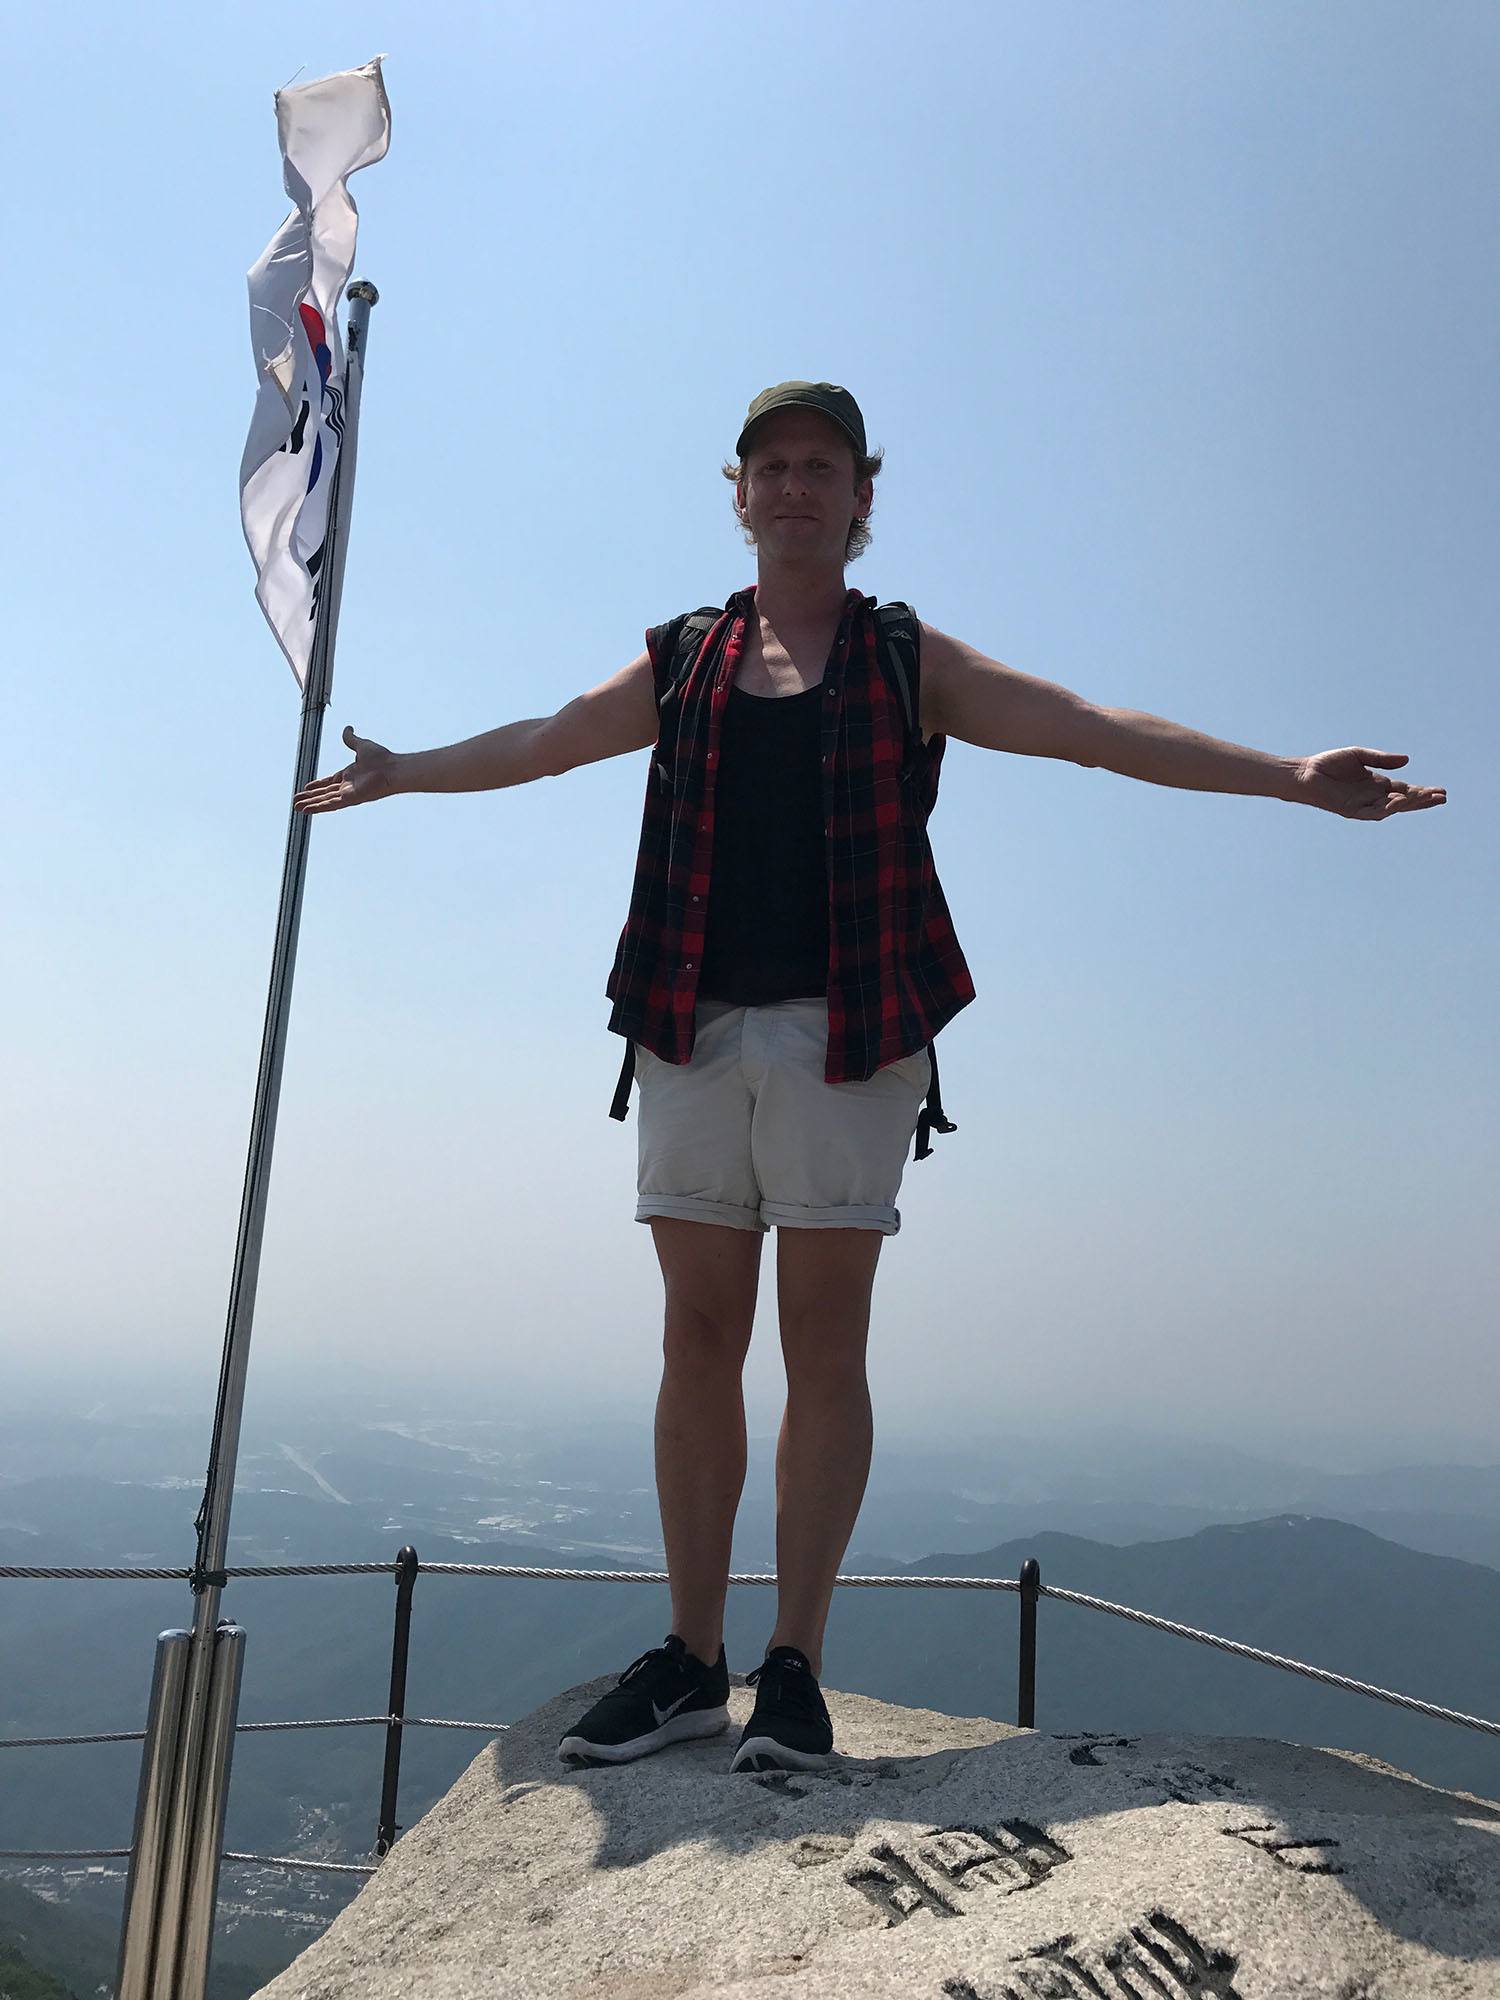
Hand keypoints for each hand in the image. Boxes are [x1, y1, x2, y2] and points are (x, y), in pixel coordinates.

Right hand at [292, 726, 399, 814]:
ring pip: (325, 801)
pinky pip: (330, 805)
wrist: (393, 768)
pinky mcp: (350, 800)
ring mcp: (348, 794)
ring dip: (310, 804)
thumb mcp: (361, 745)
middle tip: (296, 801)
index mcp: (349, 775)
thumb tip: (348, 728)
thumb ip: (351, 739)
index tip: (306, 787)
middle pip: (324, 793)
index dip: (317, 785)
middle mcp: (348, 786)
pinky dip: (318, 808)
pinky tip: (306, 810)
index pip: (329, 782)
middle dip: (310, 797)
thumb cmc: (382, 759)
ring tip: (296, 807)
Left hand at [1293, 747, 1446, 820]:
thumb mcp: (1359, 756)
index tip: (1441, 791)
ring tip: (1425, 797)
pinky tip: (1398, 801)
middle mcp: (1372, 796)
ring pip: (1391, 808)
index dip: (1422, 791)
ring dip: (1409, 804)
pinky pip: (1373, 812)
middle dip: (1422, 800)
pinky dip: (1387, 808)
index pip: (1405, 789)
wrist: (1304, 773)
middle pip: (1403, 801)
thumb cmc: (1328, 764)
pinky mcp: (1351, 811)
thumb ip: (1381, 759)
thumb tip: (1407, 760)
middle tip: (1442, 798)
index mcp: (1376, 784)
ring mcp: (1363, 805)